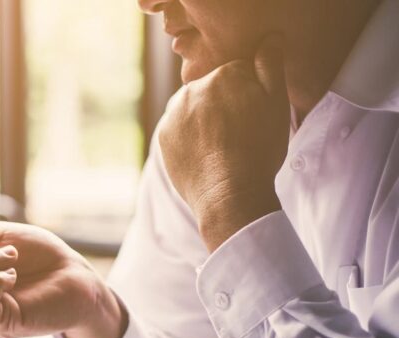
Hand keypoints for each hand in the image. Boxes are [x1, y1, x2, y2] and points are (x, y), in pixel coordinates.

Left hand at [158, 33, 290, 251]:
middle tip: (239, 135)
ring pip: (195, 110)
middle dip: (225, 106)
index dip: (250, 96)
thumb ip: (271, 66)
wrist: (228, 194)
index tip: (254, 118)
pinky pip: (180, 130)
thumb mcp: (277, 105)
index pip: (239, 74)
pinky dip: (191, 139)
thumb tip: (267, 40)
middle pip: (214, 91)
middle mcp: (194, 87)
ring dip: (206, 121)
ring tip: (222, 147)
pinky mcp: (164, 136)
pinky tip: (206, 155)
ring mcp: (174, 112)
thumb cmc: (259, 150)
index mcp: (225, 73)